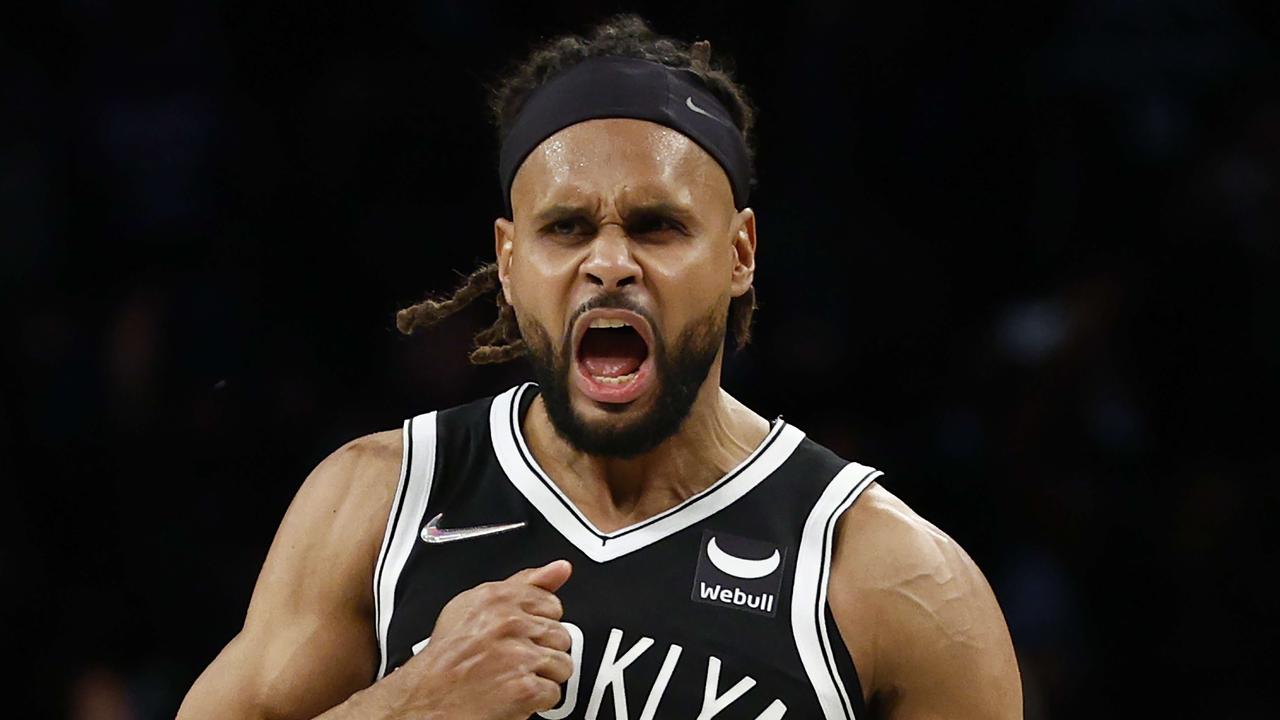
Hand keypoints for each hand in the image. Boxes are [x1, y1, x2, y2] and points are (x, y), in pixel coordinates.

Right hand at [378, 560, 574, 719]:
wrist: (425, 699)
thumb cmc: (446, 657)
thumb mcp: (475, 605)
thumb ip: (523, 583)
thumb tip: (561, 568)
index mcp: (499, 598)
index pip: (551, 604)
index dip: (538, 624)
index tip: (522, 635)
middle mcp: (509, 623)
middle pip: (560, 635)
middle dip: (542, 651)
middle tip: (514, 660)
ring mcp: (518, 656)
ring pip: (562, 665)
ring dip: (542, 676)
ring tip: (514, 677)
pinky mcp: (523, 688)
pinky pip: (553, 693)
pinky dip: (536, 701)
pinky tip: (514, 694)